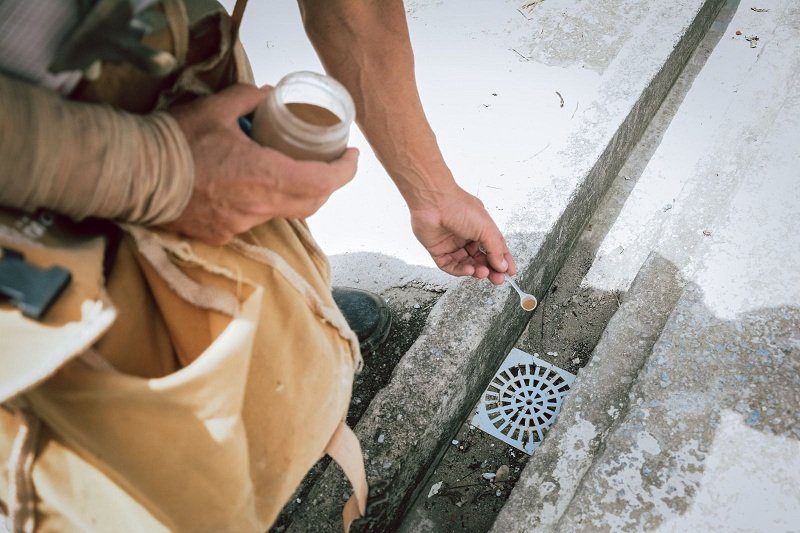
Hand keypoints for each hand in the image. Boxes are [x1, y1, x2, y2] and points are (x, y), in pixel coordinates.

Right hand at [162, 84, 357, 244]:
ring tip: (292, 172)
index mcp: (265, 176)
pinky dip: (263, 204)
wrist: (133, 176)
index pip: (322, 182)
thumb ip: (248, 99)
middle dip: (327, 185)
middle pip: (310, 203)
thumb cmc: (175, 142)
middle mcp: (258, 207)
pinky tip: (254, 189)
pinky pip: (255, 221)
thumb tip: (267, 94)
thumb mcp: (215, 109)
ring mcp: (240, 225)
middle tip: (330, 165)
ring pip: (283, 213)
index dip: (345, 172)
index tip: (353, 157)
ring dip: (294, 195)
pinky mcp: (222, 234)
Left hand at [409, 185, 515, 284]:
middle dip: (490, 269)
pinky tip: (469, 270)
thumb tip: (503, 265)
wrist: (433, 201)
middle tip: (497, 279)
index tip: (510, 272)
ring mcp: (452, 244)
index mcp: (480, 228)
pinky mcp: (438, 251)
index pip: (494, 249)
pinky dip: (460, 270)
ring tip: (483, 272)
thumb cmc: (459, 206)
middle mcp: (466, 237)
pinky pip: (450, 266)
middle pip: (480, 259)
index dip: (502, 261)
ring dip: (476, 270)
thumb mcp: (486, 228)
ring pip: (466, 264)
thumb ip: (495, 248)